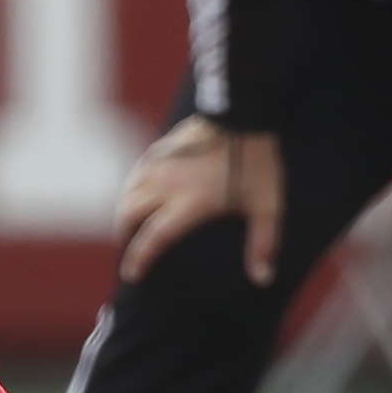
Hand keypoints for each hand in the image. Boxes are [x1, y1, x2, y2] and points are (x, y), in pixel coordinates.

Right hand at [115, 116, 284, 285]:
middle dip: (124, 232)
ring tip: (129, 221)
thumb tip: (263, 279)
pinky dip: (133, 185)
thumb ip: (263, 243)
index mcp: (189, 203)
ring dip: (125, 208)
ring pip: (130, 189)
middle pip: (130, 212)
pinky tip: (139, 188)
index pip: (154, 237)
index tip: (131, 274)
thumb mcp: (267, 205)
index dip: (139, 258)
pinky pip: (138, 169)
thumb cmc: (257, 160)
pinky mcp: (164, 146)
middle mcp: (168, 185)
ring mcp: (163, 163)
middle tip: (128, 246)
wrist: (244, 113)